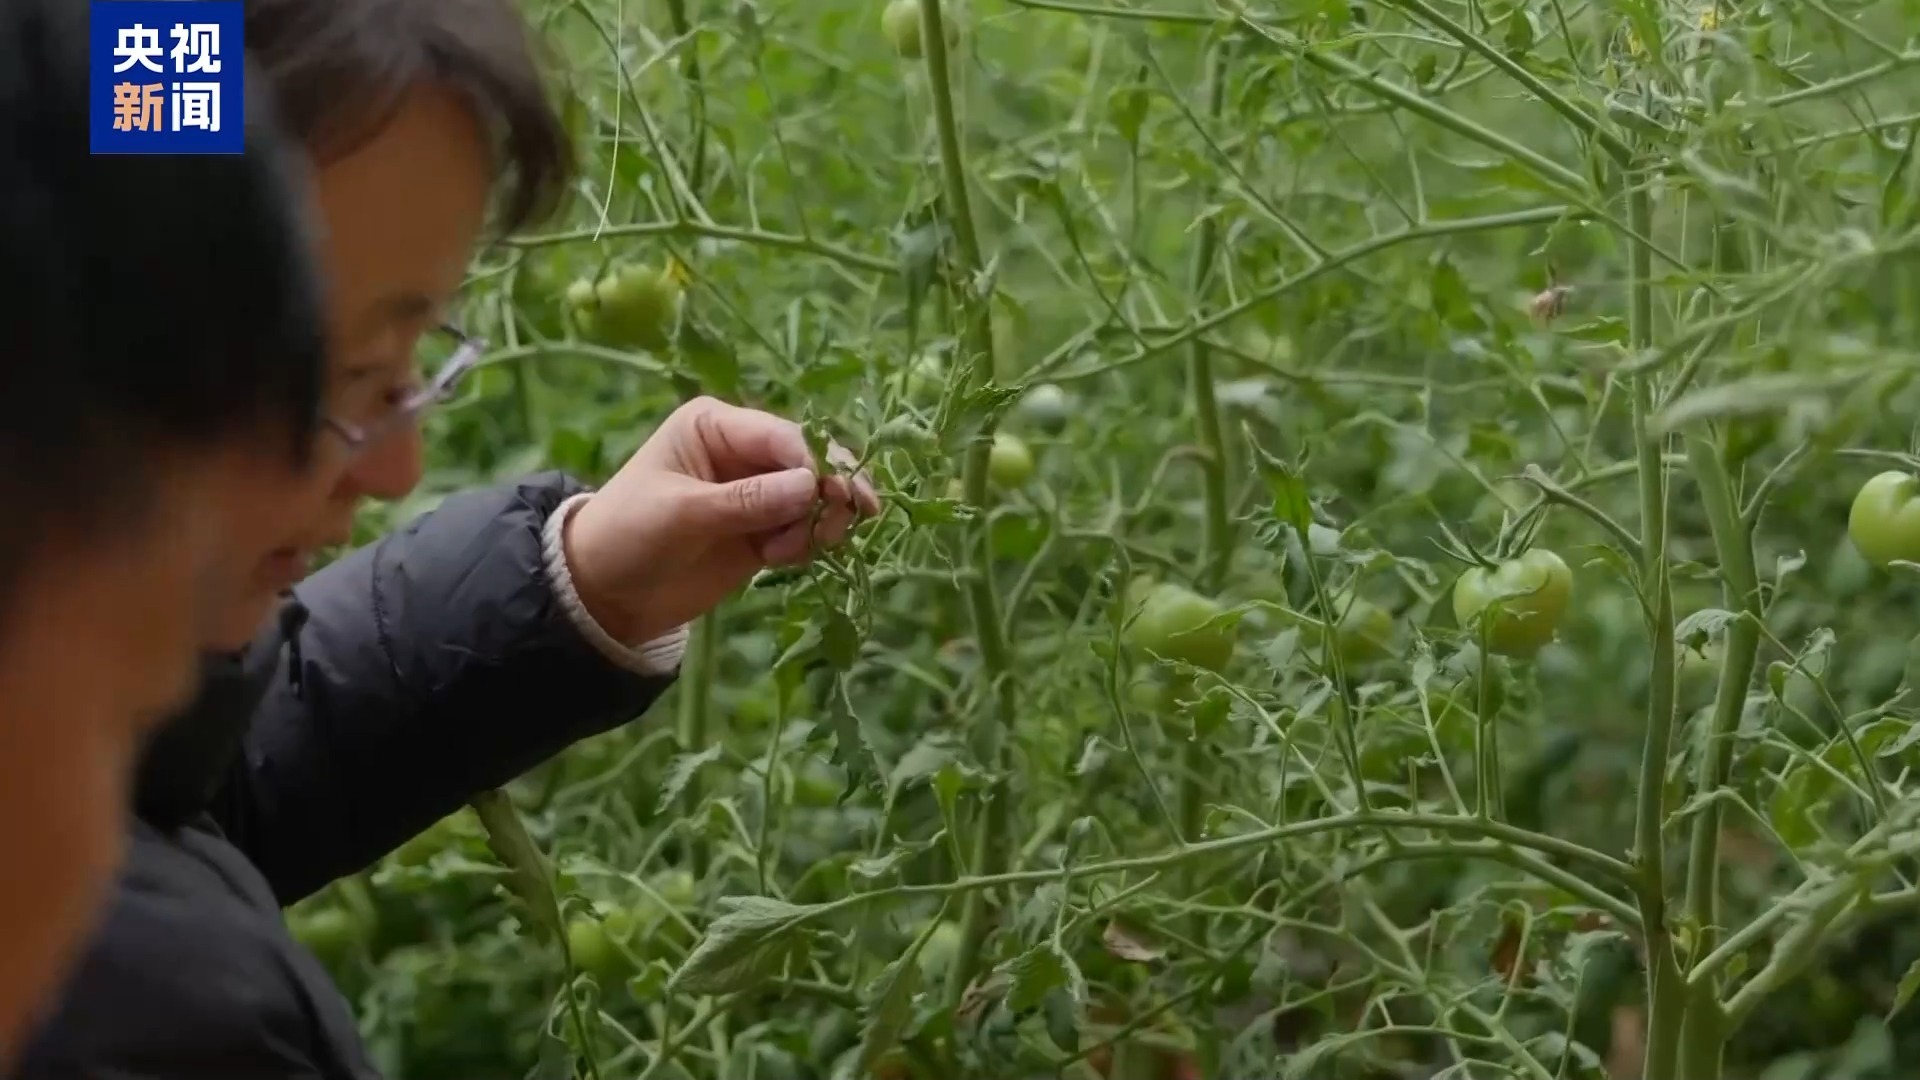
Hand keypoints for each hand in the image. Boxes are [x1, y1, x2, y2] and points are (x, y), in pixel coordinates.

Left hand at [562, 396, 879, 644]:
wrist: (606, 594)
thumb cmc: (629, 535)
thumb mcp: (683, 513)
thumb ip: (747, 500)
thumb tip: (811, 486)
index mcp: (716, 425)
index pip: (782, 436)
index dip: (813, 463)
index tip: (827, 497)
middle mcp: (743, 452)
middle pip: (810, 461)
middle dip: (831, 489)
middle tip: (843, 520)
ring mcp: (757, 493)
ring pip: (815, 497)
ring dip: (820, 521)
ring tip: (795, 550)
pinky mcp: (764, 531)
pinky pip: (805, 529)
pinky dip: (808, 543)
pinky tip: (782, 560)